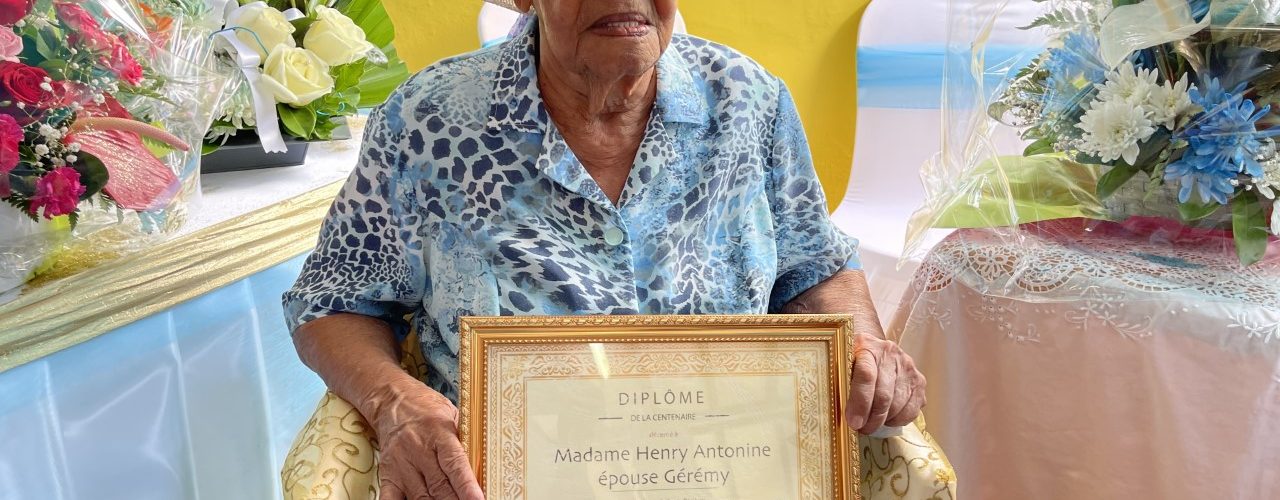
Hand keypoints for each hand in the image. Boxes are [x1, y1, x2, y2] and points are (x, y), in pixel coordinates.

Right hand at [369, 378, 484, 499]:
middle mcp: (418, 449)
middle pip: (439, 486)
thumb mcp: (452, 413)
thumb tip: (482, 463)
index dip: (466, 485)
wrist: (390, 400)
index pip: (455, 463)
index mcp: (438, 431)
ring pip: (420, 496)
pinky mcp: (388, 474)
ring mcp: (401, 464)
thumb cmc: (426, 408)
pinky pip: (391, 499)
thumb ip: (464, 439)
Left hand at [845, 334, 926, 434]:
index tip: (853, 422)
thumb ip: (841, 383)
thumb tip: (842, 414)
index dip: (860, 402)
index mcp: (867, 346)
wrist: (874, 347)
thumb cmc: (853, 359)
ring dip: (883, 421)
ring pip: (898, 405)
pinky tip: (887, 418)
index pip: (866, 376)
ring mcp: (908, 367)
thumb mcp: (841, 364)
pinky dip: (898, 420)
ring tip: (871, 424)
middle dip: (871, 419)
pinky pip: (912, 409)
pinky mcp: (919, 381)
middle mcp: (891, 354)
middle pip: (884, 395)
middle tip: (861, 429)